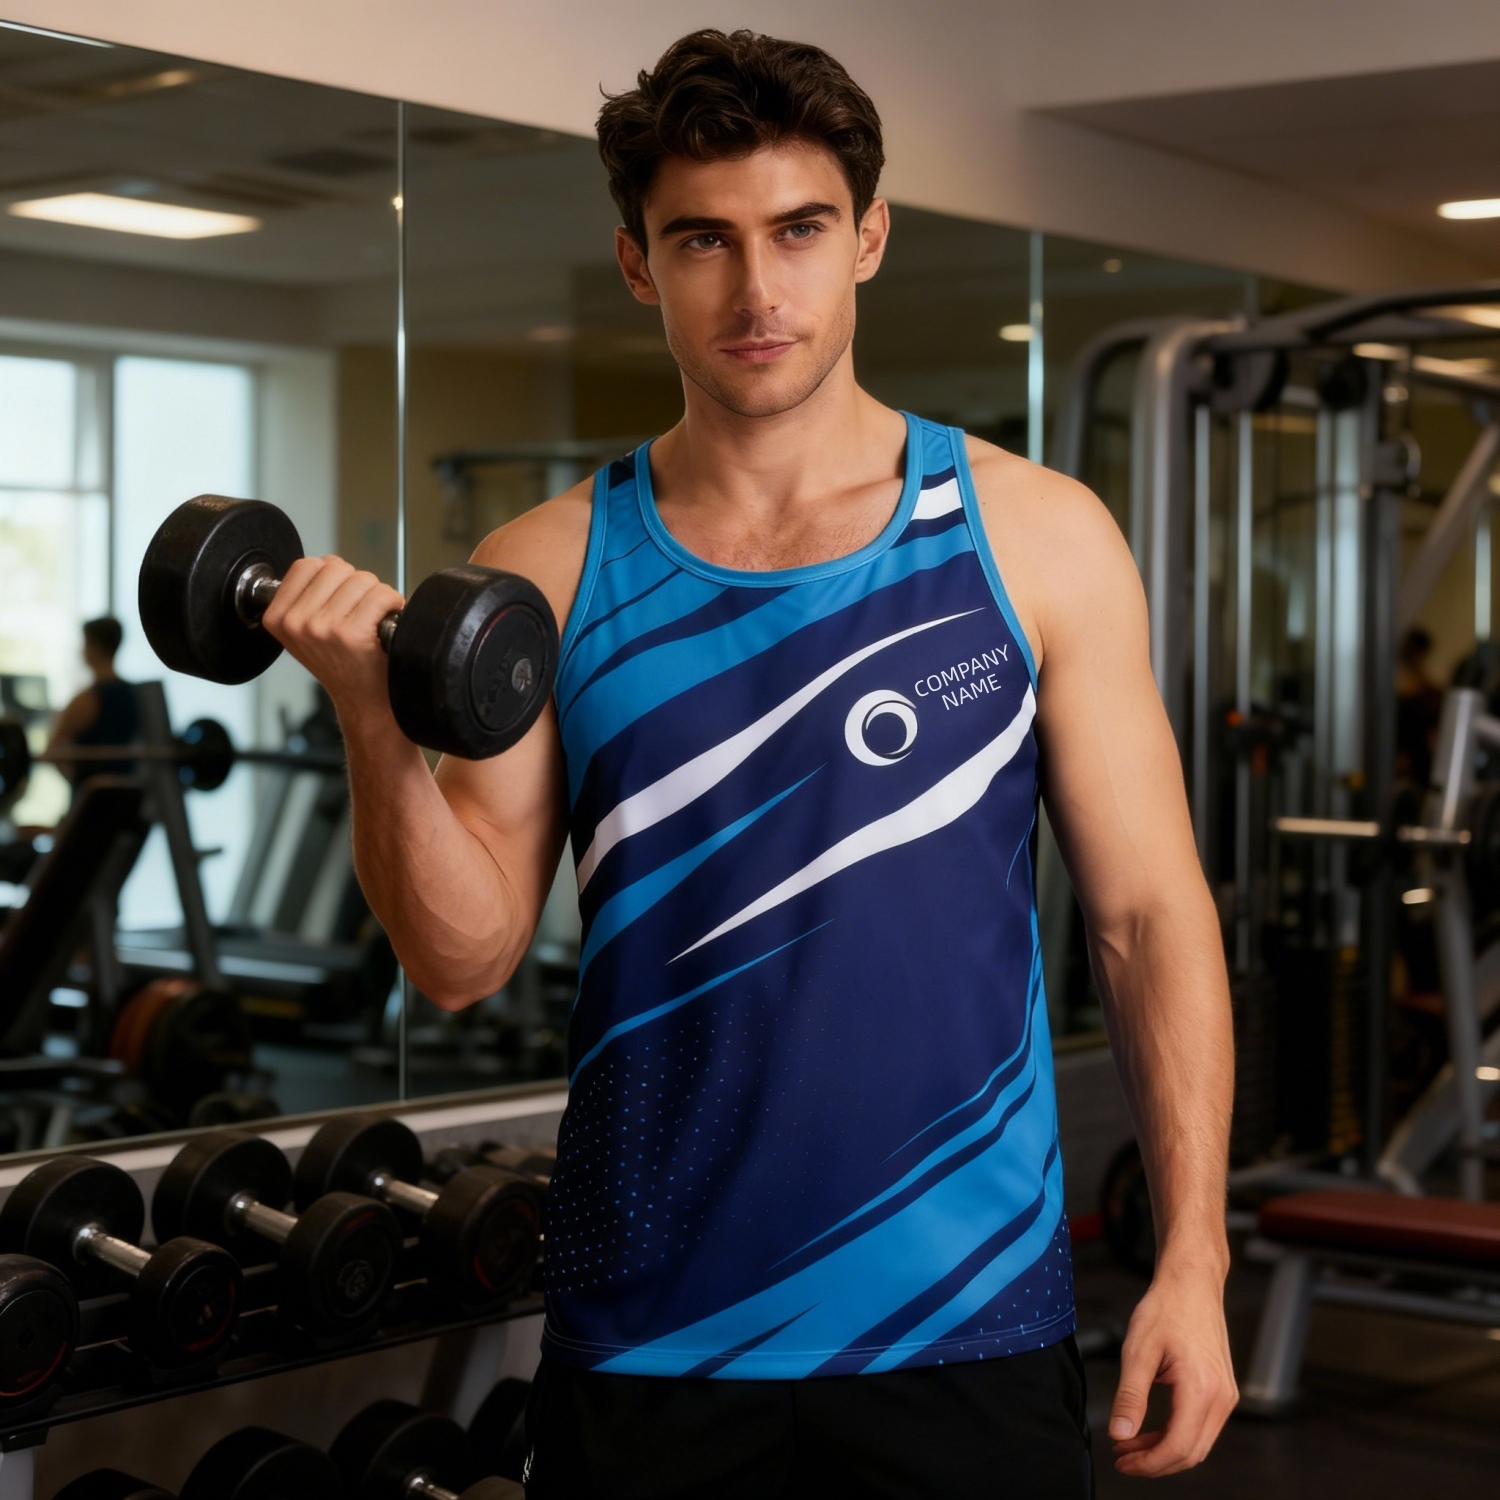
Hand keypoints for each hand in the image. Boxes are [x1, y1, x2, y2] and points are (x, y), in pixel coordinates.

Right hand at [260, 556, 404, 721]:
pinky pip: (381, 595)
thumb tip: (328, 564)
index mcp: (278, 618)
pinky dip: (393, 604)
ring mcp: (322, 627)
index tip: (340, 600)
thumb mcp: (306, 631)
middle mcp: (296, 622)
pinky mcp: (351, 633)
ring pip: (362, 579)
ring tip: (373, 621)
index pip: (305, 566)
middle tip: (361, 612)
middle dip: (356, 585)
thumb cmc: (343, 664)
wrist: (364, 703)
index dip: (331, 577)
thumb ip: (308, 595)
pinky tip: (386, 624)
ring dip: (376, 595)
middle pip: (336, 568)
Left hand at [1108, 1260, 1236, 1475]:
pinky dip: (1176, 1435)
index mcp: (1201, 1388)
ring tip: (1130, 1444)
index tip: (1122, 1460)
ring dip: (1164, 1450)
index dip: (1148, 1462)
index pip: (1178, 1446)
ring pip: (1198, 1443)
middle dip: (1154, 1462)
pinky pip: (1202, 1426)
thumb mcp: (1138, 1351)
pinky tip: (1150, 1429)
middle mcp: (1221, 1397)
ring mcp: (1226, 1395)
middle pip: (1190, 1452)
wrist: (1192, 1283)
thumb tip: (1120, 1434)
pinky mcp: (1224, 1390)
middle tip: (1122, 1457)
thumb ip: (1130, 1396)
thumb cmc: (1167, 1308)